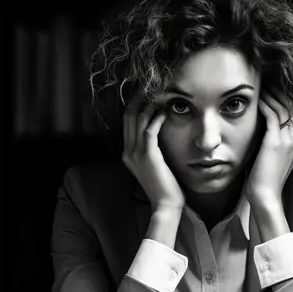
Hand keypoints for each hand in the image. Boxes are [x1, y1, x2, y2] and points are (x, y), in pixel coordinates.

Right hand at [121, 91, 184, 211]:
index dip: (135, 105)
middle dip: (139, 98)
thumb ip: (152, 150)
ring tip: (161, 92)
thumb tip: (160, 132)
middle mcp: (128, 152)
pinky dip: (157, 118)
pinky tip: (166, 110)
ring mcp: (136, 154)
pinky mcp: (148, 156)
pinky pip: (150, 130)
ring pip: (138, 120)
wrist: (165, 206)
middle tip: (151, 85)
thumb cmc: (165, 187)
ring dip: (149, 104)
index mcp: (127, 153)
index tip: (146, 92)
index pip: (127, 122)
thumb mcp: (154, 165)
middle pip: (129, 116)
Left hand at [246, 88, 292, 207]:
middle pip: (292, 108)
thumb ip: (272, 142)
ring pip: (283, 109)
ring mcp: (288, 141)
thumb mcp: (272, 157)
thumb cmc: (264, 179)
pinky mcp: (276, 142)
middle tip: (268, 84)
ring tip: (262, 88)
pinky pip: (273, 116)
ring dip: (272, 96)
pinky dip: (265, 105)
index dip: (286, 101)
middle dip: (280, 94)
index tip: (274, 92)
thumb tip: (261, 128)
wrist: (265, 195)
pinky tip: (257, 100)